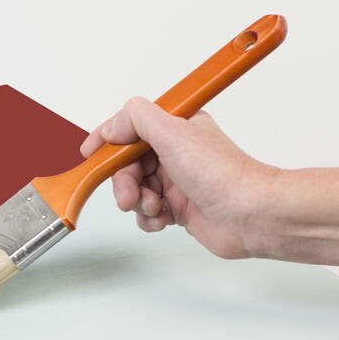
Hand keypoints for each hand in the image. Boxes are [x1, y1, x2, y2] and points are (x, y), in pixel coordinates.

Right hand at [79, 97, 277, 259]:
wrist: (249, 215)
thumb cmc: (223, 175)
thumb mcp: (174, 133)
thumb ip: (138, 119)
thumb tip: (113, 123)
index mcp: (176, 128)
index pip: (131, 129)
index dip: (108, 141)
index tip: (90, 154)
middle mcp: (176, 152)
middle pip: (127, 164)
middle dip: (124, 183)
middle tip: (130, 196)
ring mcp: (177, 181)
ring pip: (135, 191)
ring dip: (139, 202)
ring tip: (156, 208)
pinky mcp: (179, 207)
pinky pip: (147, 212)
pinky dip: (150, 218)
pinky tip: (164, 219)